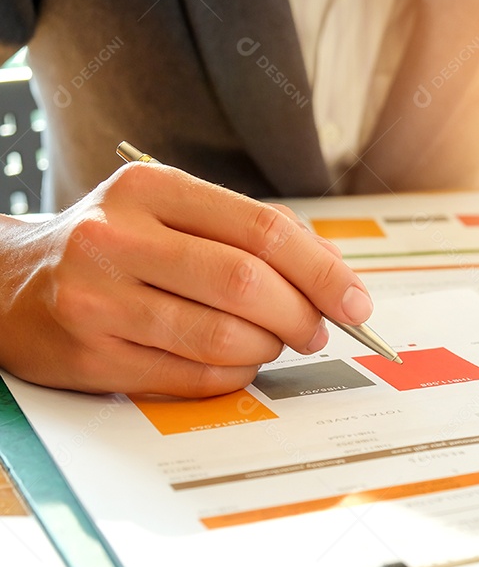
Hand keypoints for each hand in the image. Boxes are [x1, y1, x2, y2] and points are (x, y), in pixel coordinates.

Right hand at [0, 162, 369, 396]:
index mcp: (150, 189)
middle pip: (247, 284)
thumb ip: (254, 233)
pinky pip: (194, 377)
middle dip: (302, 316)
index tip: (357, 302)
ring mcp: (97, 299)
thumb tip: (335, 273)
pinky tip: (235, 359)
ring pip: (223, 337)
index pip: (263, 230)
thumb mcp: (174, 212)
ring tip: (271, 342)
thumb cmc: (116, 247)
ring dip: (268, 348)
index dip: (324, 272)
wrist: (9, 283)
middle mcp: (117, 238)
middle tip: (318, 330)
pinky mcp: (90, 355)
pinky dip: (234, 373)